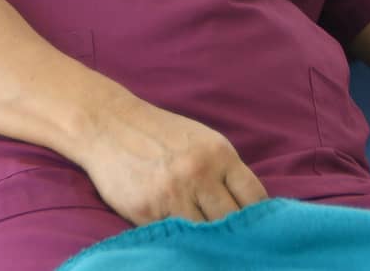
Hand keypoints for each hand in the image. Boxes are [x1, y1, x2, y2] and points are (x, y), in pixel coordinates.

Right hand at [78, 95, 268, 225]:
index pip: (254, 197)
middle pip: (232, 220)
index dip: (261, 218)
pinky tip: (184, 240)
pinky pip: (173, 237)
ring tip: (212, 245)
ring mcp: (172, 194)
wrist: (108, 125)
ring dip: (209, 241)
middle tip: (237, 242)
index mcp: (219, 154)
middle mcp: (199, 174)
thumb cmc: (160, 134)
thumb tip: (252, 208)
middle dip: (236, 234)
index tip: (260, 229)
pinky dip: (181, 241)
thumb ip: (225, 171)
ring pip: (204, 234)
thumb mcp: (202, 141)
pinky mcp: (146, 211)